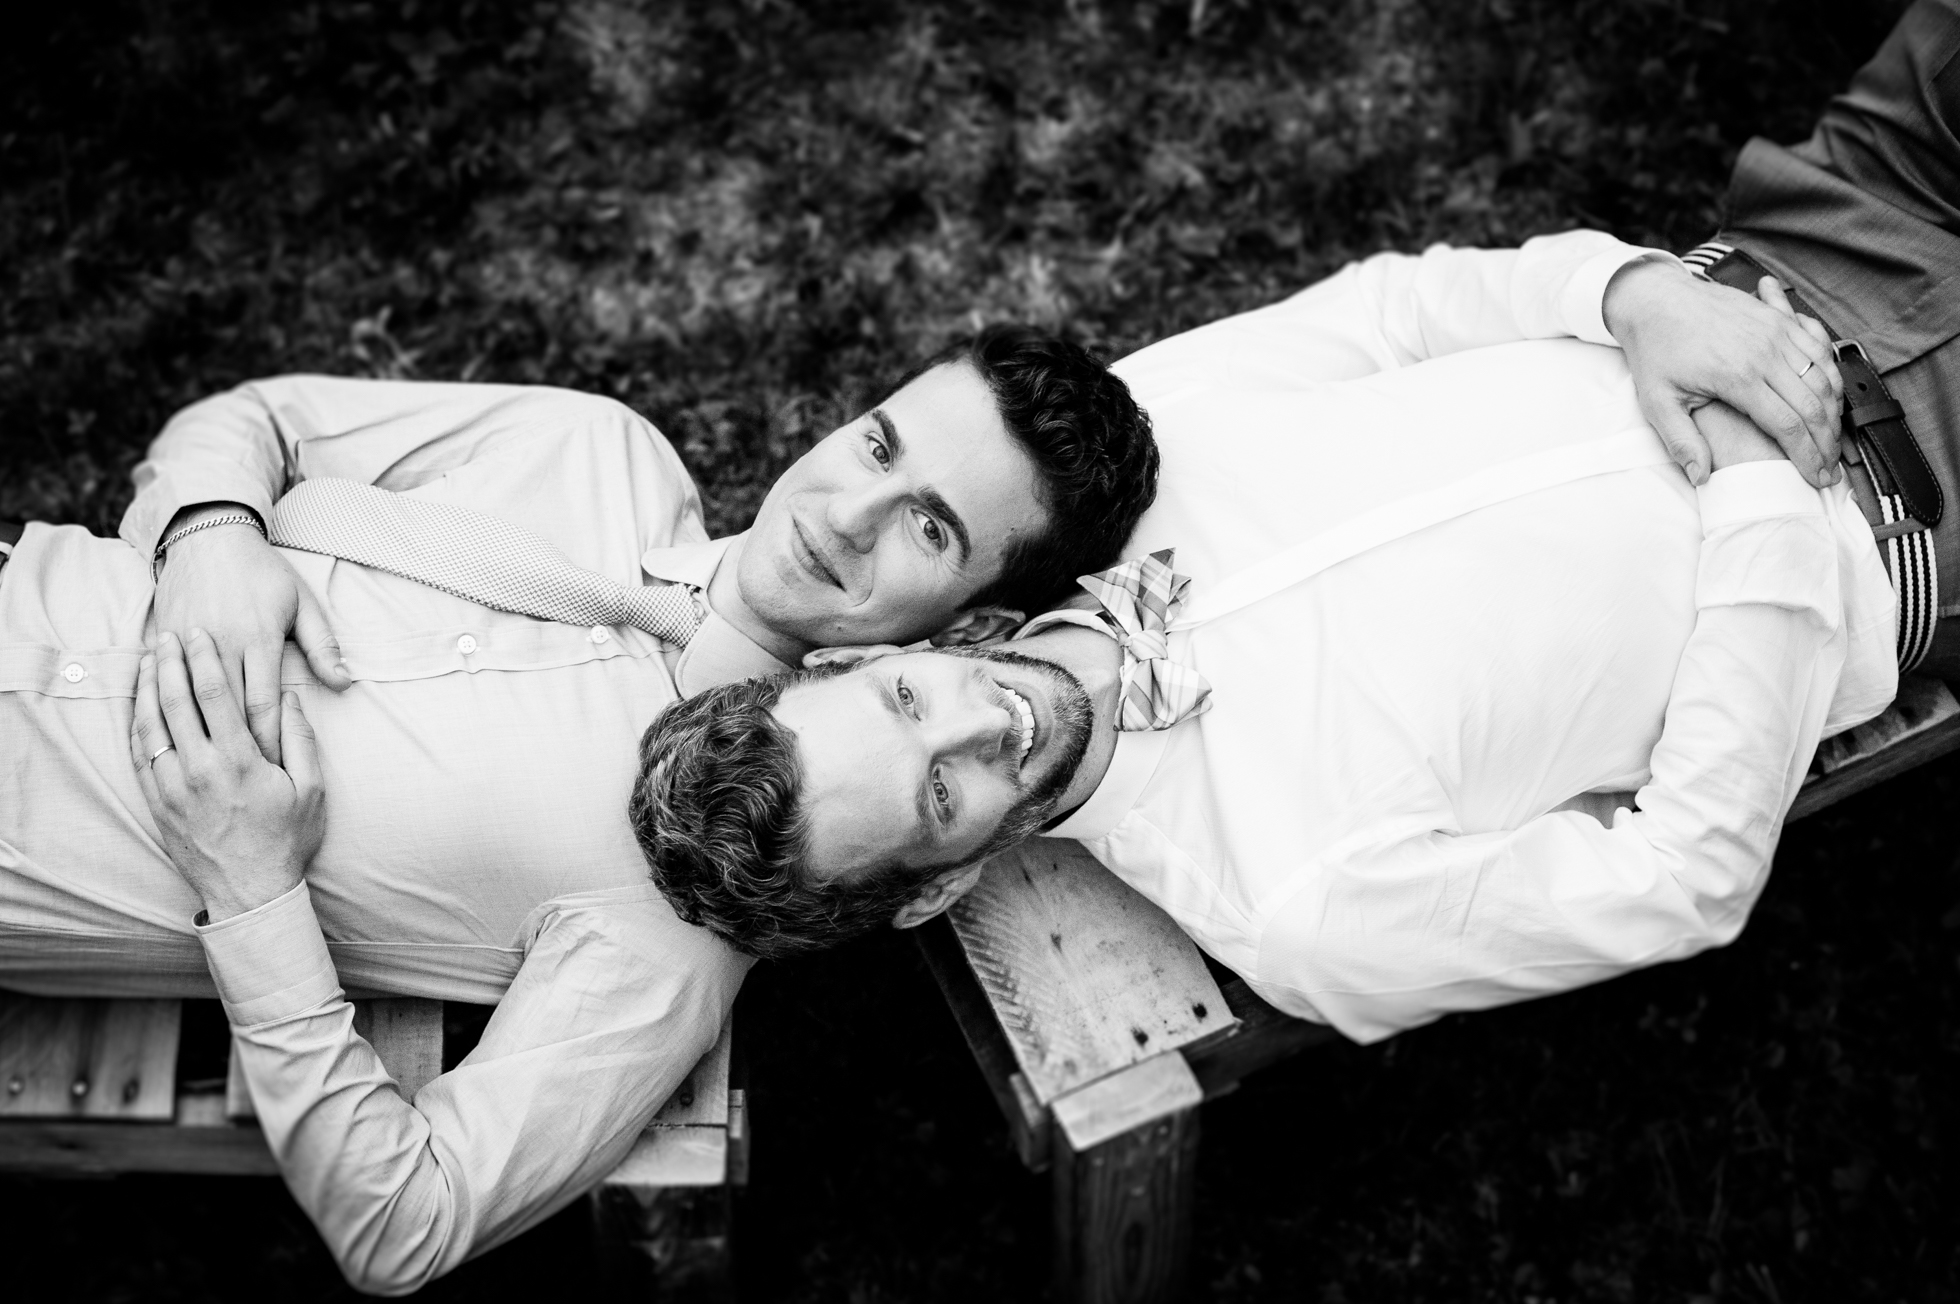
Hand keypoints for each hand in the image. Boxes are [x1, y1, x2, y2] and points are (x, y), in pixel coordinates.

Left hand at [130, 629, 326, 923]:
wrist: (251, 891)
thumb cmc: (287, 839)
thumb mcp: (311, 788)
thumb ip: (300, 738)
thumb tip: (289, 697)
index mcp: (238, 760)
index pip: (213, 695)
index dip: (203, 659)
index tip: (199, 634)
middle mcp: (199, 769)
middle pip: (175, 702)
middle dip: (170, 663)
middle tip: (167, 634)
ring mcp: (173, 787)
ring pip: (151, 725)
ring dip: (149, 687)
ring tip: (149, 659)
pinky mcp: (158, 803)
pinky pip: (140, 754)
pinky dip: (138, 723)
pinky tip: (140, 704)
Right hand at [153, 507, 350, 764]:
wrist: (209, 537)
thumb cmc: (263, 574)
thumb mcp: (302, 604)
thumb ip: (323, 646)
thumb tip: (345, 682)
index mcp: (260, 638)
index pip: (264, 703)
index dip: (269, 740)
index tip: (274, 770)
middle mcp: (223, 642)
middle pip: (229, 709)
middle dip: (237, 747)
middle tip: (244, 784)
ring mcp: (189, 640)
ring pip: (194, 700)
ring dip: (203, 733)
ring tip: (211, 768)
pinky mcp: (165, 636)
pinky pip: (167, 682)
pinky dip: (173, 709)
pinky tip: (179, 735)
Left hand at [1604, 258, 1843, 486]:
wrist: (1655, 299)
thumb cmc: (1655, 351)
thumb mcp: (1657, 402)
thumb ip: (1681, 441)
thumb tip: (1700, 477)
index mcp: (1737, 377)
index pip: (1787, 425)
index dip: (1806, 457)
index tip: (1817, 479)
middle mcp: (1764, 352)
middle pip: (1814, 404)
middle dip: (1827, 442)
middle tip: (1831, 469)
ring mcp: (1775, 331)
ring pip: (1823, 376)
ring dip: (1835, 412)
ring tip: (1833, 440)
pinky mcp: (1778, 318)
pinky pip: (1820, 348)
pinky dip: (1831, 376)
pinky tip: (1831, 399)